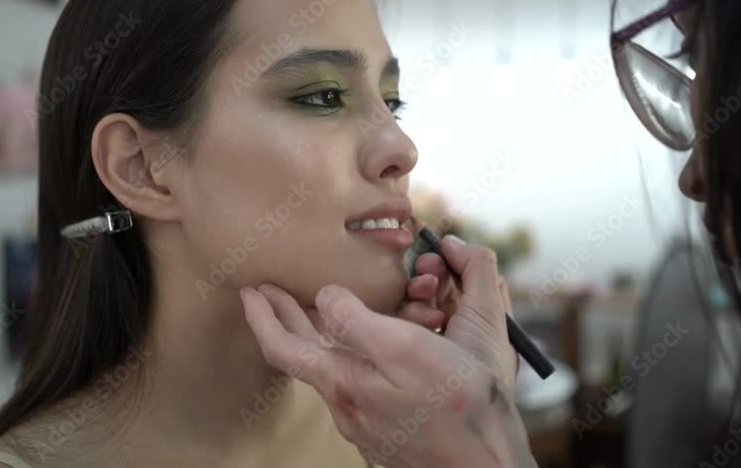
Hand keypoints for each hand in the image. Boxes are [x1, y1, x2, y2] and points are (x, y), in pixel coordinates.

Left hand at [239, 236, 536, 467]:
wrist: (489, 466)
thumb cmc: (459, 408)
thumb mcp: (406, 350)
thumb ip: (357, 322)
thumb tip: (326, 299)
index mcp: (343, 383)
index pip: (282, 347)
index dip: (262, 316)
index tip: (251, 290)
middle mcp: (348, 406)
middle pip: (303, 355)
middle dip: (285, 318)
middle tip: (268, 291)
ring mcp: (369, 421)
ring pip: (334, 368)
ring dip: (322, 333)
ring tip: (317, 308)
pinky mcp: (392, 429)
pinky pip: (362, 383)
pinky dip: (355, 354)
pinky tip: (369, 347)